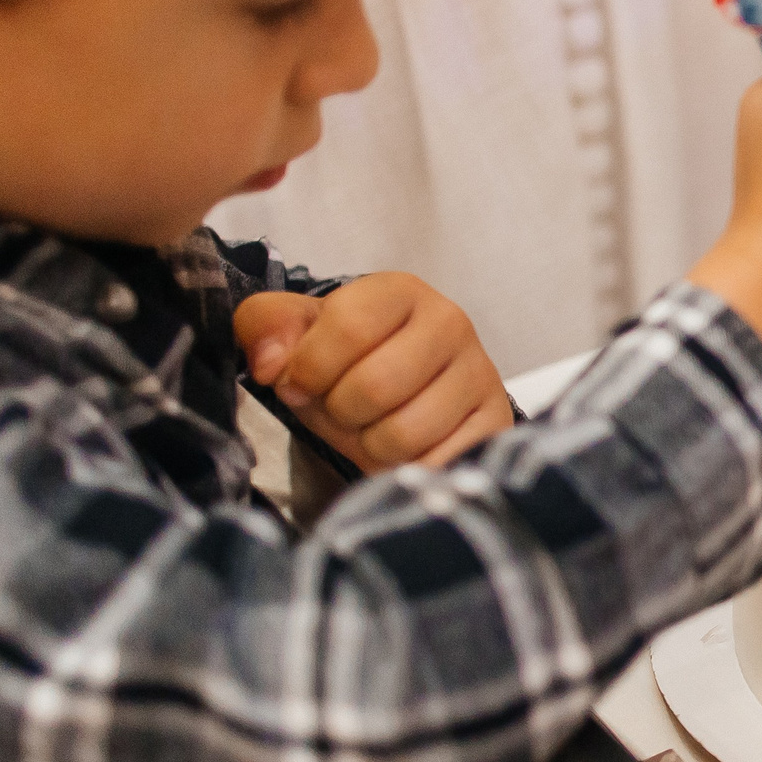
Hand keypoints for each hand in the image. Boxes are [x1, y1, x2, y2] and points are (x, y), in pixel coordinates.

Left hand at [236, 274, 515, 471]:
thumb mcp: (295, 336)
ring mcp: (480, 373)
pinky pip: (437, 463)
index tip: (300, 383)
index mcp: (399, 291)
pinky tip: (407, 451)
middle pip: (375, 385)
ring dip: (372, 446)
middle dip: (341, 413)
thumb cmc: (347, 364)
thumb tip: (270, 364)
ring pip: (404, 433)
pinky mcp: (496, 423)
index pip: (350, 324)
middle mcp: (450, 322)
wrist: (404, 398)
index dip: (309, 367)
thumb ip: (265, 326)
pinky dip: (408, 470)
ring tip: (375, 428)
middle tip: (343, 409)